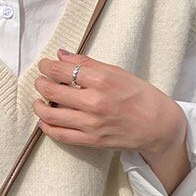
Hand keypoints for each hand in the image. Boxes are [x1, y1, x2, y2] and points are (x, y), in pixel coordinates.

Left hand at [33, 48, 185, 156]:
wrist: (157, 125)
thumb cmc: (140, 96)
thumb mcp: (117, 72)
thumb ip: (88, 63)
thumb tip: (62, 54)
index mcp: (102, 81)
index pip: (63, 70)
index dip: (48, 66)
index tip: (44, 65)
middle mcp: (94, 102)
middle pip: (52, 90)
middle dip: (40, 83)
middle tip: (39, 80)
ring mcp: (91, 124)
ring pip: (51, 114)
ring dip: (38, 106)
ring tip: (38, 101)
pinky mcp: (91, 141)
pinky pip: (60, 135)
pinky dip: (47, 127)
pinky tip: (44, 121)